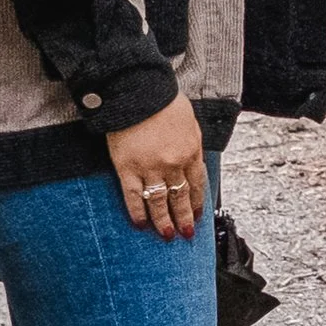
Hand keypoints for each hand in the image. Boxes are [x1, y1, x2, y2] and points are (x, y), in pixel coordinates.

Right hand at [106, 95, 205, 238]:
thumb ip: (191, 142)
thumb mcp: (189, 120)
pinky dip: (137, 212)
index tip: (198, 214)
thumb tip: (192, 159)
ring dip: (164, 221)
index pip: (196, 184)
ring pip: (159, 202)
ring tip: (166, 235)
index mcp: (190, 151)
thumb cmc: (162, 99)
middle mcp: (172, 163)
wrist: (137, 90)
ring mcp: (149, 167)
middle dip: (184, 218)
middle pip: (180, 197)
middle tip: (186, 233)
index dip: (197, 201)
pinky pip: (133, 196)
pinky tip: (140, 224)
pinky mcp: (127, 167)